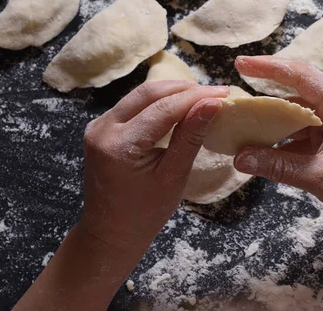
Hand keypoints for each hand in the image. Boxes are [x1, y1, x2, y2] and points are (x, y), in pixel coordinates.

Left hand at [80, 80, 229, 253]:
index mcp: (119, 146)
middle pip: (148, 93)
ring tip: (203, 97)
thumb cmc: (145, 213)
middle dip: (184, 89)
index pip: (163, 108)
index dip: (195, 97)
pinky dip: (158, 103)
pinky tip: (180, 106)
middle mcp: (102, 129)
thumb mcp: (174, 176)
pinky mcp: (101, 128)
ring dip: (172, 93)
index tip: (224, 93)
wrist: (110, 232)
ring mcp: (98, 126)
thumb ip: (191, 136)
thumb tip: (213, 104)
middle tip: (216, 92)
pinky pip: (133, 105)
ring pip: (140, 95)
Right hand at [234, 56, 322, 233]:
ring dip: (273, 119)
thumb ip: (277, 165)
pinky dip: (284, 137)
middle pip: (299, 90)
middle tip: (236, 94)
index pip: (302, 75)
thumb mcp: (318, 177)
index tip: (241, 64)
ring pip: (299, 113)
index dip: (270, 67)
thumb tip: (239, 157)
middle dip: (267, 90)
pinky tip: (264, 147)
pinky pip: (304, 131)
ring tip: (244, 124)